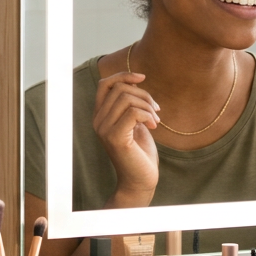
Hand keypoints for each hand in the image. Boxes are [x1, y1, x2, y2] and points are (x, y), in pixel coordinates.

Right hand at [92, 72, 159, 205]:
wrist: (140, 179)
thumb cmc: (140, 152)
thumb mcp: (135, 122)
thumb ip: (130, 103)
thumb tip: (135, 80)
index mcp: (100, 115)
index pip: (105, 84)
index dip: (123, 75)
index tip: (143, 78)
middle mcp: (98, 121)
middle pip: (120, 89)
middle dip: (144, 95)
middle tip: (157, 110)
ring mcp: (104, 130)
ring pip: (127, 98)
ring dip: (148, 106)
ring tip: (156, 119)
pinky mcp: (115, 138)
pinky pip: (133, 112)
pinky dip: (148, 115)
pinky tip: (154, 126)